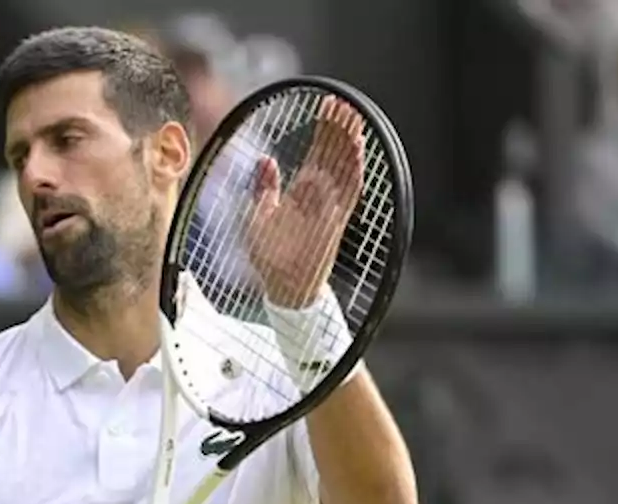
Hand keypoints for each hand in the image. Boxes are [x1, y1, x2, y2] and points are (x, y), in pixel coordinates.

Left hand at [245, 96, 364, 306]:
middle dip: (339, 127)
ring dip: (349, 143)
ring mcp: (330, 207)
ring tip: (353, 116)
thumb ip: (265, 188)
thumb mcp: (259, 216)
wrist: (282, 287)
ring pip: (344, 168)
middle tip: (343, 101)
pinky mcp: (336, 222)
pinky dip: (354, 171)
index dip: (324, 129)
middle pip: (333, 154)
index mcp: (302, 192)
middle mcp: (319, 196)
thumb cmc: (270, 255)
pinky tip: (358, 149)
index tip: (328, 104)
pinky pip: (349, 193)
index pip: (317, 153)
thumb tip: (265, 159)